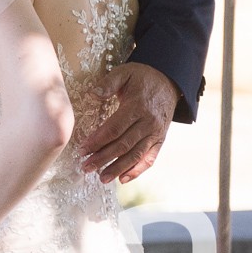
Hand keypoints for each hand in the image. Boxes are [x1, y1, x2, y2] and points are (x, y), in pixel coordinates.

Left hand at [80, 62, 178, 183]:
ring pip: (135, 155)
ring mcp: (155, 133)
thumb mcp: (124, 73)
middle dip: (103, 158)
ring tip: (101, 178)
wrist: (168, 80)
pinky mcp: (160, 139)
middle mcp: (148, 123)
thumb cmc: (141, 77)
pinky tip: (123, 179)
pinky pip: (150, 159)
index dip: (98, 141)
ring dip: (118, 168)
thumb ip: (108, 83)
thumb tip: (93, 94)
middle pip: (123, 145)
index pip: (114, 129)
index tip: (83, 149)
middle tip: (86, 167)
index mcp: (137, 107)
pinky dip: (137, 170)